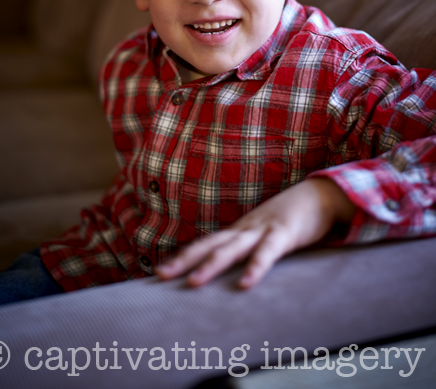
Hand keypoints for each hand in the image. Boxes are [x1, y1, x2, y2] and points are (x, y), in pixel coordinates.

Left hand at [156, 178, 355, 288]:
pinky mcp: (284, 233)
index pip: (206, 244)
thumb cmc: (292, 217)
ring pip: (232, 249)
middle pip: (210, 245)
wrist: (320, 194)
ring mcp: (263, 229)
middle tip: (161, 276)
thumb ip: (251, 248)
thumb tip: (233, 266)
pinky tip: (246, 285)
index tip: (160, 271)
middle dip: (184, 260)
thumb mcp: (266, 233)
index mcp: (241, 230)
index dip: (184, 256)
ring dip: (211, 265)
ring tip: (193, 283)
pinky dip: (256, 268)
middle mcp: (246, 229)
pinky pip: (267, 253)